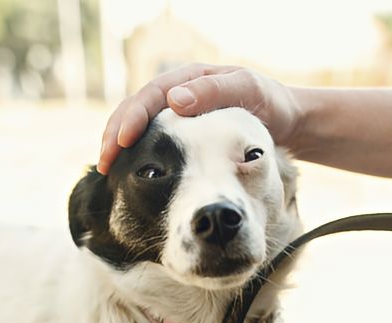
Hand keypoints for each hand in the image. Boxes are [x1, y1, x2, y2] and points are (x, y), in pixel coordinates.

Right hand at [97, 63, 301, 174]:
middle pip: (134, 110)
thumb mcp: (247, 90)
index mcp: (188, 79)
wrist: (287, 121)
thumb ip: (213, 92)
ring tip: (107, 170)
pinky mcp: (181, 136)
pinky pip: (150, 142)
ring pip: (137, 127)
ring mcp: (176, 115)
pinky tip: (127, 174)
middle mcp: (177, 94)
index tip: (123, 141)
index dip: (132, 118)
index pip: (150, 96)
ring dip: (117, 147)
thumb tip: (174, 100)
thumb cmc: (270, 103)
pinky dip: (135, 156)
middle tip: (104, 163)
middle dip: (114, 135)